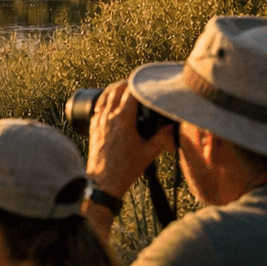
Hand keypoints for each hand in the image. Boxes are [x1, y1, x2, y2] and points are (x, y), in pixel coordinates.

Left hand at [86, 80, 175, 198]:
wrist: (103, 181)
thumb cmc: (125, 169)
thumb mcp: (148, 153)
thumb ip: (163, 139)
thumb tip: (174, 129)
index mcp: (123, 119)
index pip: (130, 92)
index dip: (139, 85)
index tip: (147, 84)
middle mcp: (108, 117)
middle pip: (115, 89)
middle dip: (126, 84)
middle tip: (137, 85)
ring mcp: (98, 121)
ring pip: (104, 96)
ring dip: (114, 89)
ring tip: (124, 89)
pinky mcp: (92, 128)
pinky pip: (97, 107)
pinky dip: (104, 100)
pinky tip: (109, 103)